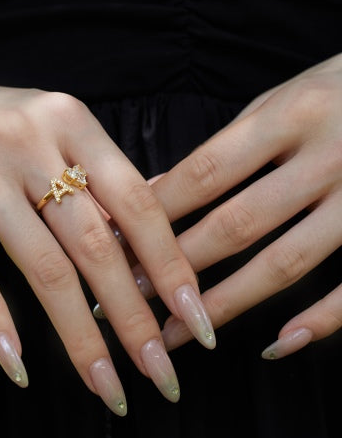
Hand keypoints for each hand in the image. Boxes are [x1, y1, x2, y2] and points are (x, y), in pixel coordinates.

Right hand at [0, 75, 215, 412]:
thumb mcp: (53, 133)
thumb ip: (100, 181)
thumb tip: (162, 252)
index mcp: (70, 121)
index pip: (136, 201)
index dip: (170, 265)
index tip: (197, 320)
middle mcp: (28, 141)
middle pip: (96, 243)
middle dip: (134, 318)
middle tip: (161, 375)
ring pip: (42, 268)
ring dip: (80, 337)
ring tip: (106, 387)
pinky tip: (20, 367)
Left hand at [148, 54, 341, 356]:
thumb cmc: (334, 93)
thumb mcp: (278, 103)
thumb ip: (225, 148)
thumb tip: (156, 188)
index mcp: (289, 117)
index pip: (207, 172)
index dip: (158, 213)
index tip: (116, 243)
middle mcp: (325, 158)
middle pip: (238, 222)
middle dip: (178, 264)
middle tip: (133, 296)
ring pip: (286, 262)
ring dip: (227, 302)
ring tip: (181, 331)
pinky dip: (317, 321)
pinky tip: (276, 343)